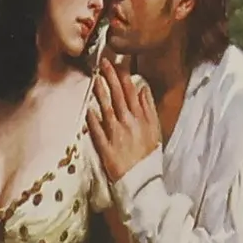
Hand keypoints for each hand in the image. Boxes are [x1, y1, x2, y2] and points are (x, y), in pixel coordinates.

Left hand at [87, 56, 162, 183]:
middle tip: (102, 63)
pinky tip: (87, 108)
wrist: (142, 179)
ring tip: (94, 78)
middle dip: (110, 77)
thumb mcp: (155, 129)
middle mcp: (128, 123)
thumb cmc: (148, 154)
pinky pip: (97, 131)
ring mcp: (116, 134)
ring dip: (100, 92)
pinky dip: (92, 119)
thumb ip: (149, 107)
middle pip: (117, 96)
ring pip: (107, 109)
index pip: (130, 92)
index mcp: (141, 118)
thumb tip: (142, 88)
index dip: (122, 76)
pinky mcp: (106, 147)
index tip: (115, 63)